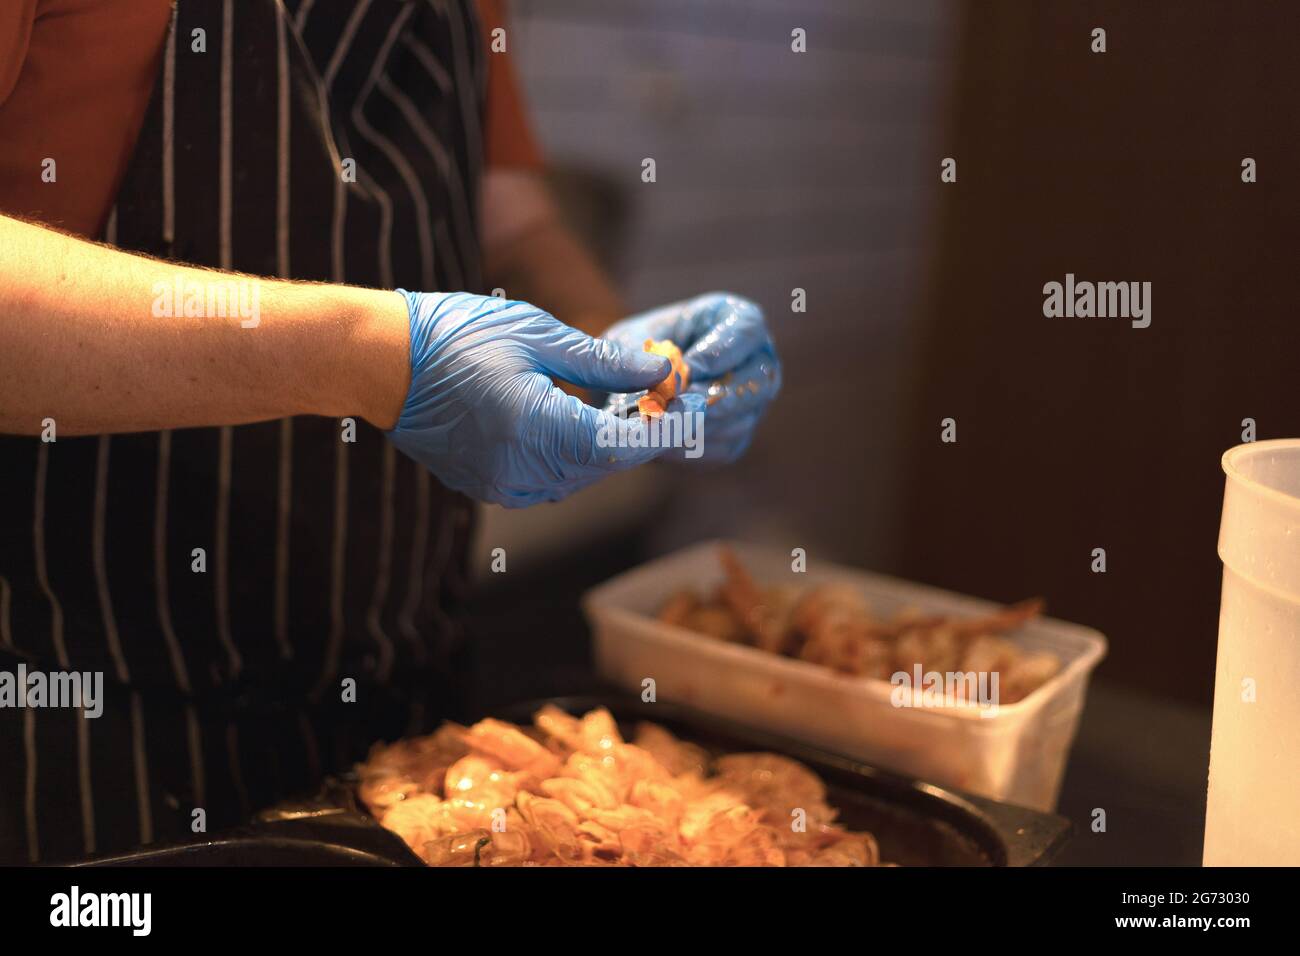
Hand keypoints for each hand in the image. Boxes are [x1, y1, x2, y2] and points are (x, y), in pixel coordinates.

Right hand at [386, 290, 703, 506]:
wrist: (379, 361)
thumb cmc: (455, 335)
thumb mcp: (539, 334)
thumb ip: (604, 361)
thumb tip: (660, 370)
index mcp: (539, 429)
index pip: (623, 445)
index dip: (663, 430)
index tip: (691, 409)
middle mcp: (523, 469)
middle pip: (605, 464)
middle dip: (639, 435)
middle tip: (665, 399)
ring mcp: (502, 485)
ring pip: (579, 475)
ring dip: (606, 446)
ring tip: (627, 406)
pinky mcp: (488, 487)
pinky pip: (548, 479)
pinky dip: (572, 455)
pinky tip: (579, 422)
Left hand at [601, 293, 780, 463]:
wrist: (620, 387)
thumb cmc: (630, 351)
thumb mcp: (627, 341)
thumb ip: (642, 354)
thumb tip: (667, 375)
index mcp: (733, 319)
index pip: (748, 329)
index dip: (722, 351)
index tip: (689, 368)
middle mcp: (754, 359)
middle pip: (761, 381)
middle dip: (718, 397)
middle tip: (680, 406)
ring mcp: (751, 402)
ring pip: (742, 419)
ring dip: (699, 424)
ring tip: (660, 423)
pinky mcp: (736, 436)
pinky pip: (725, 448)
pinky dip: (693, 447)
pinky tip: (661, 442)